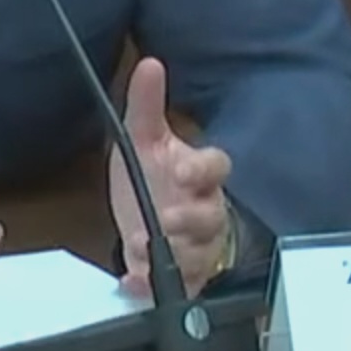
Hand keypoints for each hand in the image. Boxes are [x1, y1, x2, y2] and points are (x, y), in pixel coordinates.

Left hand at [108, 57, 233, 296]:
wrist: (148, 220)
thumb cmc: (156, 175)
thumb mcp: (144, 139)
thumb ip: (146, 105)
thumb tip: (149, 63)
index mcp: (200, 174)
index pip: (217, 167)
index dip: (203, 169)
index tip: (182, 171)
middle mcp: (206, 211)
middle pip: (211, 216)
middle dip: (190, 219)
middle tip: (165, 218)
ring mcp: (197, 246)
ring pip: (197, 253)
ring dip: (173, 253)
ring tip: (143, 247)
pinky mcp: (184, 276)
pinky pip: (177, 285)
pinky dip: (152, 286)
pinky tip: (133, 283)